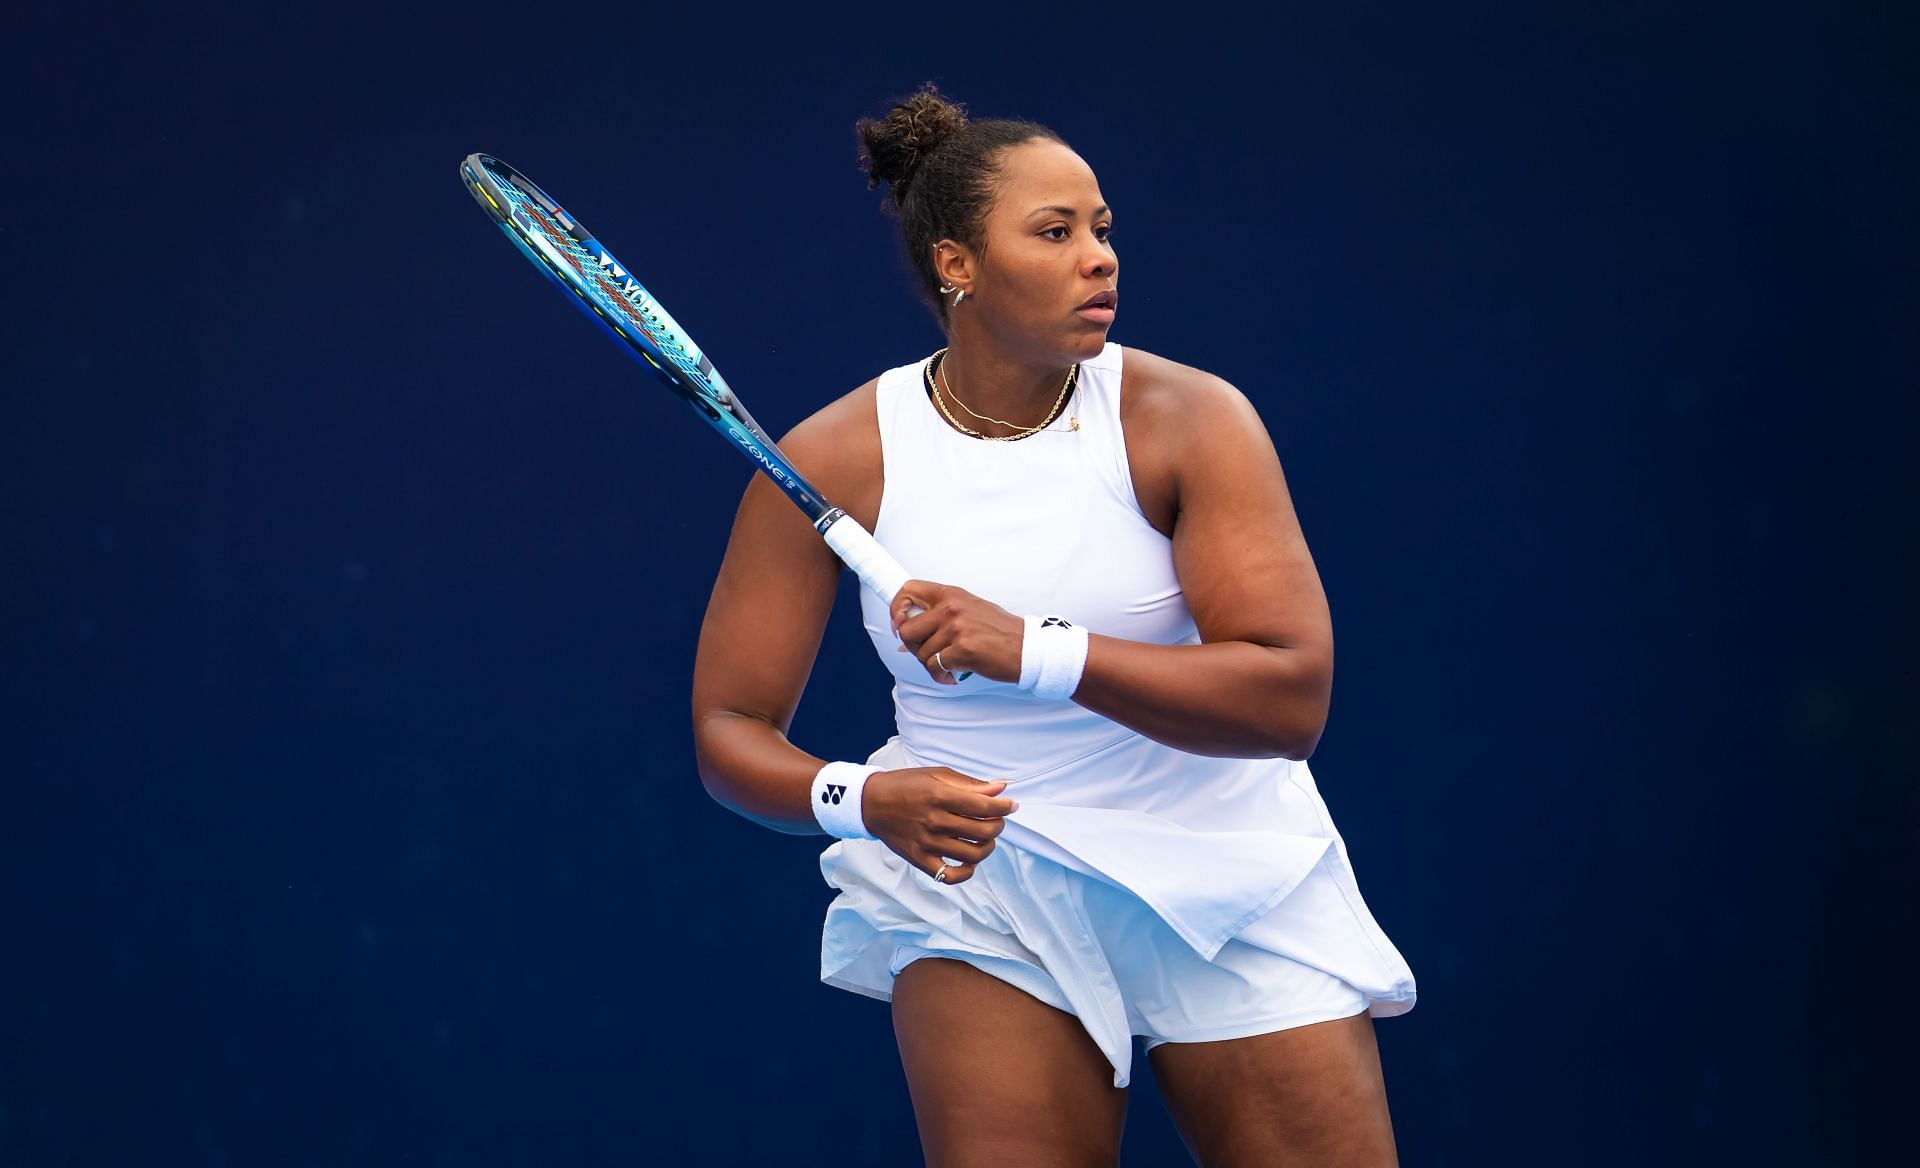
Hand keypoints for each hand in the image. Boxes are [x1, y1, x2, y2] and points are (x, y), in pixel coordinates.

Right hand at [861, 766, 1018, 884]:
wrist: (871, 803)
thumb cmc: (905, 786)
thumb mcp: (937, 775)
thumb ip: (969, 784)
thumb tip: (1000, 789)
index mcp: (939, 797)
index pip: (984, 807)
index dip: (1005, 808)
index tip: (1011, 806)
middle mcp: (934, 821)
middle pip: (983, 832)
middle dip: (998, 825)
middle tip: (996, 820)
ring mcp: (927, 844)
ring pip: (973, 854)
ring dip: (988, 847)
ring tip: (985, 838)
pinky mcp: (919, 860)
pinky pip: (950, 876)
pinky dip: (966, 872)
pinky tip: (969, 860)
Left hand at [890, 580, 1024, 685]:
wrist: (1026, 648)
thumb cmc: (999, 631)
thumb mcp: (969, 610)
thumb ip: (939, 615)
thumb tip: (903, 634)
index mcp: (951, 594)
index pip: (909, 590)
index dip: (896, 609)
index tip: (900, 626)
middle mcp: (951, 607)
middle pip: (907, 629)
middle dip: (913, 648)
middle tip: (929, 654)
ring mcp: (957, 628)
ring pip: (921, 653)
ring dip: (931, 665)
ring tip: (947, 667)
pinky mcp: (963, 649)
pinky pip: (934, 666)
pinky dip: (940, 675)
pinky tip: (951, 676)